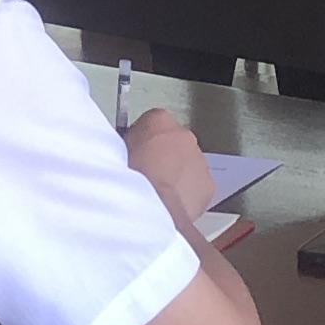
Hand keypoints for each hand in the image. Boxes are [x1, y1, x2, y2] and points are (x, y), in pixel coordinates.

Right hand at [122, 107, 218, 233]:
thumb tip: (124, 150)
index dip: (144, 140)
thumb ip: (127, 143)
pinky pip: (197, 187)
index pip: (153, 123)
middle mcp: (183, 135)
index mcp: (159, 120)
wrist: (151, 204)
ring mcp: (199, 159)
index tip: (138, 151)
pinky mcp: (207, 183)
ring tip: (158, 191)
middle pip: (174, 143)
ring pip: (188, 166)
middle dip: (164, 157)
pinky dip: (186, 193)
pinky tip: (171, 202)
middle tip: (148, 174)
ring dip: (176, 175)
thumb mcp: (117, 151)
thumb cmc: (131, 178)